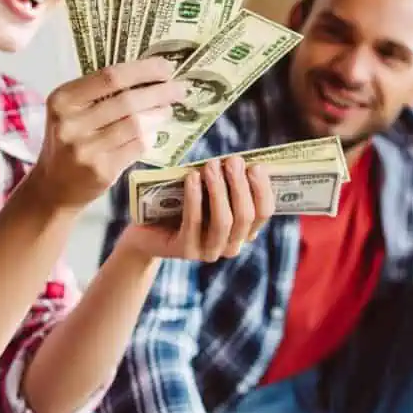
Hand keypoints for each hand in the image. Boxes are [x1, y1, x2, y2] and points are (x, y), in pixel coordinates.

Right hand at [27, 57, 186, 209]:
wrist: (54, 187)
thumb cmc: (68, 143)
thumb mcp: (71, 113)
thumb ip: (99, 95)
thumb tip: (149, 76)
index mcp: (62, 100)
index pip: (109, 77)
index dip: (143, 70)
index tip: (166, 67)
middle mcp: (71, 123)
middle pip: (127, 100)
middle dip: (160, 92)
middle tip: (179, 88)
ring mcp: (86, 149)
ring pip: (136, 124)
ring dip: (158, 114)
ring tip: (168, 109)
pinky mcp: (102, 170)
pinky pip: (137, 147)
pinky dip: (150, 137)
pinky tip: (154, 132)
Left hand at [114, 156, 274, 260]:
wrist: (148, 229)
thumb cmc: (183, 203)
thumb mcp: (208, 191)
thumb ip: (226, 181)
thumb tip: (238, 161)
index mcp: (244, 231)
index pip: (264, 212)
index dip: (263, 189)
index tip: (256, 165)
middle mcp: (231, 245)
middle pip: (245, 216)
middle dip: (240, 185)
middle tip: (233, 160)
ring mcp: (210, 252)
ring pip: (224, 221)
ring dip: (219, 189)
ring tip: (211, 165)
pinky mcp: (186, 251)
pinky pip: (194, 222)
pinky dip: (195, 197)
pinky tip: (192, 177)